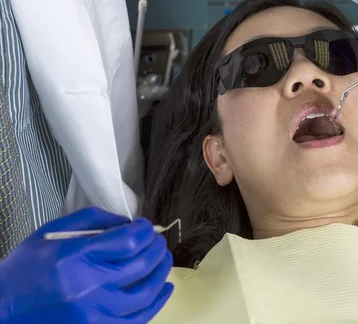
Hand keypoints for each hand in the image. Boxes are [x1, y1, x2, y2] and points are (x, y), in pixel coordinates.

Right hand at [0, 207, 172, 323]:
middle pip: (141, 264)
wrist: (2, 310)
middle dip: (156, 247)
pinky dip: (156, 303)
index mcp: (75, 258)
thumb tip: (128, 222)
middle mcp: (87, 287)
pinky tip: (164, 288)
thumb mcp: (52, 233)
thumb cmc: (25, 270)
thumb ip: (93, 221)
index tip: (145, 226)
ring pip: (145, 293)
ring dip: (161, 272)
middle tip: (158, 240)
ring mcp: (94, 314)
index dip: (144, 230)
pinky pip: (137, 319)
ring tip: (164, 258)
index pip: (128, 242)